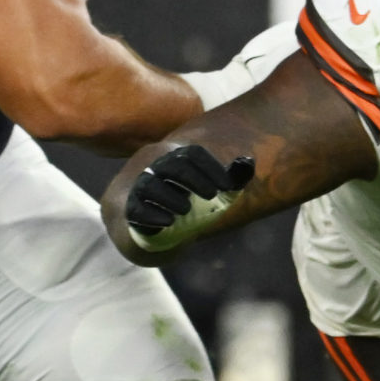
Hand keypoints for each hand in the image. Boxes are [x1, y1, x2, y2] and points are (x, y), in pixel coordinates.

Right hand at [122, 144, 255, 254]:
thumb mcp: (214, 190)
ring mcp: (141, 189)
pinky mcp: (132, 211)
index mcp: (178, 160)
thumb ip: (233, 179)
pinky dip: (152, 215)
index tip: (227, 186)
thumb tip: (248, 161)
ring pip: (150, 185)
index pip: (193, 154)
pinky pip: (136, 210)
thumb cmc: (189, 201)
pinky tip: (168, 222)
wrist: (156, 226)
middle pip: (172, 165)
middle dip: (193, 179)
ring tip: (187, 210)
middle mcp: (157, 169)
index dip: (211, 167)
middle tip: (212, 195)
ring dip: (171, 197)